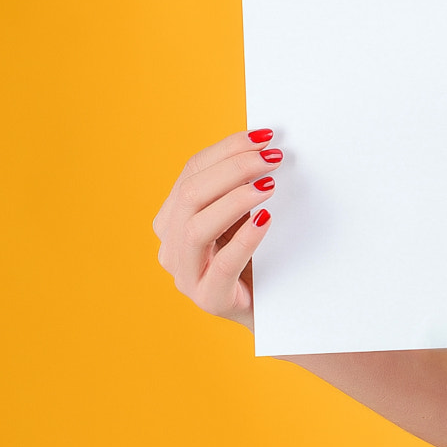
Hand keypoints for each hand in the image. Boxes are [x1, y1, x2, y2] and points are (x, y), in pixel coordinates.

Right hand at [152, 129, 283, 329]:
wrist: (274, 310)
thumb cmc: (259, 257)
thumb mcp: (242, 217)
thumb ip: (239, 187)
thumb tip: (263, 145)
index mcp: (173, 219)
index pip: (191, 172)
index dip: (227, 150)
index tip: (264, 136)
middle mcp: (171, 246)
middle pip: (191, 195)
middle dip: (234, 169)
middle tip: (273, 158)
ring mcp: (186, 275)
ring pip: (197, 227)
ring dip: (235, 199)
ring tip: (270, 185)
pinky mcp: (208, 299)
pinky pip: (220, 265)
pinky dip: (244, 238)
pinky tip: (266, 220)